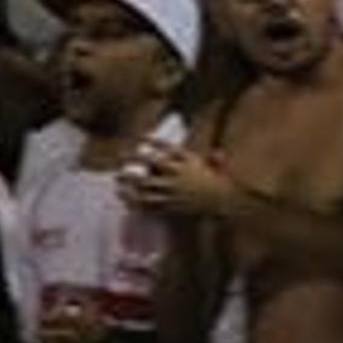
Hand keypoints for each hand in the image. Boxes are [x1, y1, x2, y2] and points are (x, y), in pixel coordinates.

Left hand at [116, 142, 237, 220]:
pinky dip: (137, 203)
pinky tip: (126, 201)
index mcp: (188, 161)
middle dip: (134, 159)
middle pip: (151, 163)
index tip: (140, 138)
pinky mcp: (172, 205)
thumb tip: (216, 154)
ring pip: (146, 185)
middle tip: (121, 156)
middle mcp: (178, 174)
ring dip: (130, 182)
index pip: (166, 148)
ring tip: (118, 181)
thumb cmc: (220, 183)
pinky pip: (150, 204)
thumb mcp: (217, 167)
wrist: (224, 202)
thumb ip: (212, 159)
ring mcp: (173, 190)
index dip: (152, 142)